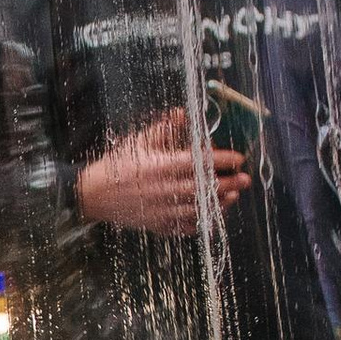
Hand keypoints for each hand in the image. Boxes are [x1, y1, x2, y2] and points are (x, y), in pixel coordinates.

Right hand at [74, 108, 250, 234]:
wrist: (94, 194)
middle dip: (229, 183)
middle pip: (206, 187)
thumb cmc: (118, 164)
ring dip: (220, 203)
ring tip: (234, 196)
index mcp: (162, 166)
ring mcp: (163, 210)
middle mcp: (165, 189)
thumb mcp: (140, 141)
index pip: (201, 162)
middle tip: (246, 179)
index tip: (238, 158)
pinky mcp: (158, 225)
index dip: (223, 160)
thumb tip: (184, 113)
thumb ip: (165, 128)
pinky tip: (211, 215)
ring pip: (200, 208)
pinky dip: (201, 222)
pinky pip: (186, 226)